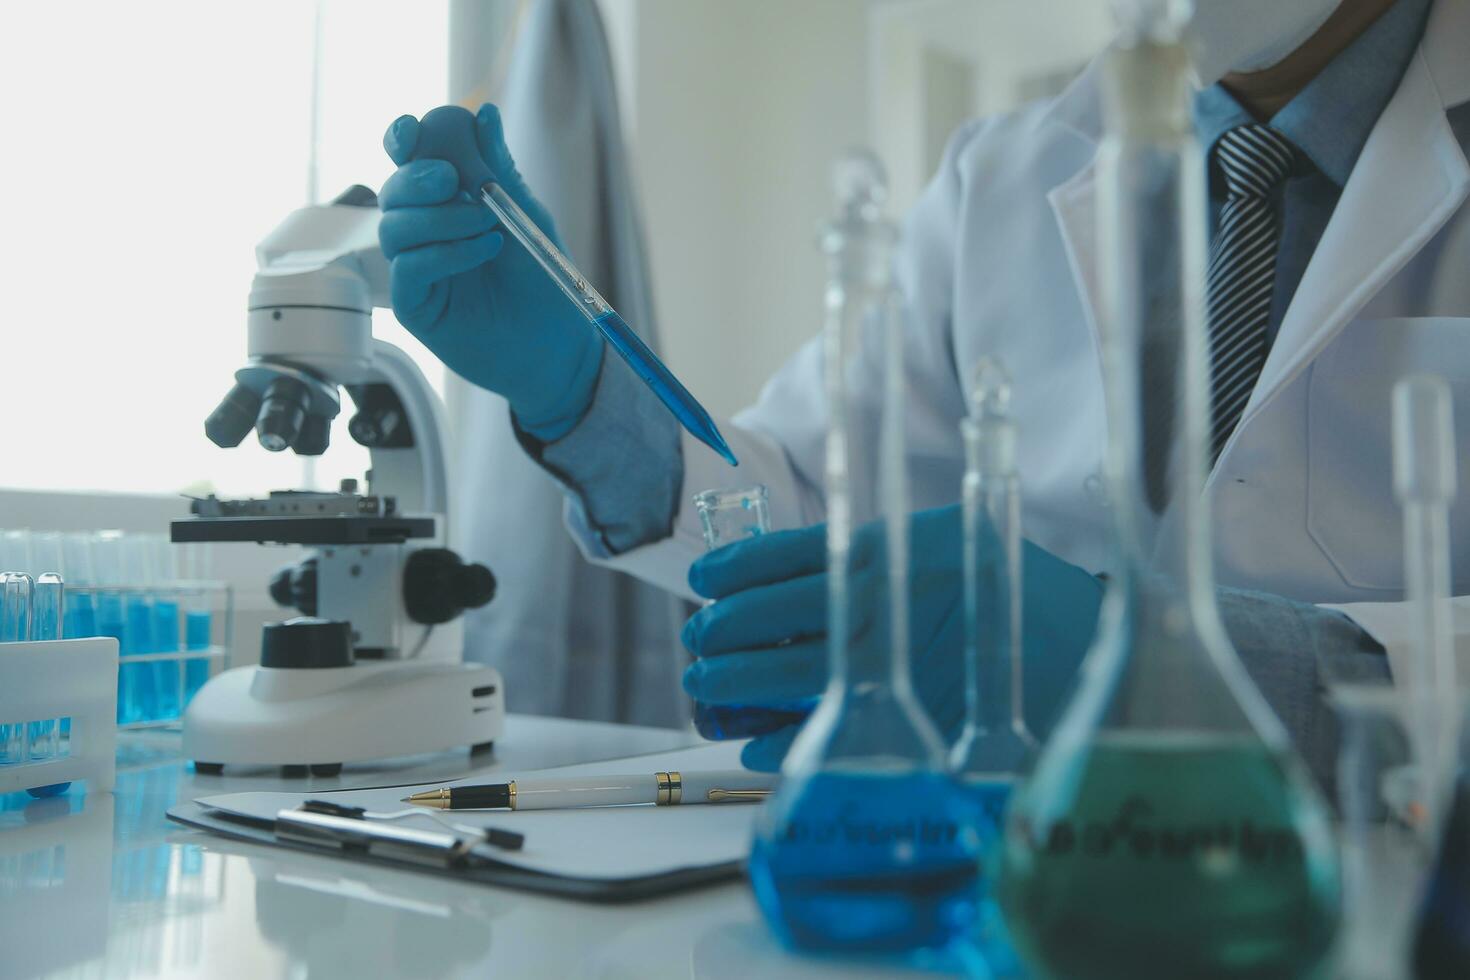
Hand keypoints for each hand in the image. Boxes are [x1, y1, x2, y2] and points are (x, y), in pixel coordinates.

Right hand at [378, 104, 602, 440]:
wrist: (558, 347)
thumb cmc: (544, 282)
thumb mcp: (525, 215)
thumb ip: (498, 169)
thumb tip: (482, 114)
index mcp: (447, 200)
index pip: (409, 159)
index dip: (404, 138)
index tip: (413, 131)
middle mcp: (425, 231)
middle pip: (394, 188)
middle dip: (418, 177)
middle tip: (453, 181)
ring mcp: (416, 269)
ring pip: (395, 226)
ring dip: (441, 218)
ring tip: (490, 226)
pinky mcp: (416, 306)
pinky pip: (409, 268)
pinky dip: (444, 252)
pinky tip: (483, 250)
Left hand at [681, 505, 1103, 770]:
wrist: (1084, 645)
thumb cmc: (1007, 590)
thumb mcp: (937, 542)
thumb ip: (867, 555)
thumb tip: (778, 581)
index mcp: (886, 549)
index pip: (778, 557)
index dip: (730, 570)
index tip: (705, 578)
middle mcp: (881, 602)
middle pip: (764, 617)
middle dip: (716, 632)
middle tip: (697, 640)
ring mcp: (891, 663)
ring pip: (780, 673)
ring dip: (729, 682)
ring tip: (707, 687)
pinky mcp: (904, 719)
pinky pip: (818, 733)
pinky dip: (775, 739)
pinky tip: (753, 739)